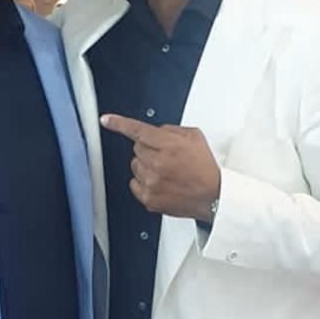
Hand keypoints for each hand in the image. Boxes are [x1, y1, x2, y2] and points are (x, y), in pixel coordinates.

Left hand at [100, 114, 220, 221]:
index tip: (106, 120)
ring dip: (146, 166)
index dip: (118, 123)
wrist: (214, 195)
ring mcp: (151, 182)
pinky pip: (134, 184)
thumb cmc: (205, 167)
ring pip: (134, 166)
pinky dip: (143, 182)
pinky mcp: (149, 198)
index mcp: (168, 145)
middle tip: (165, 157)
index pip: (137, 130)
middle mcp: (157, 163)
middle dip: (148, 149)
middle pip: (136, 148)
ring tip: (165, 172)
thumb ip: (171, 130)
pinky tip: (160, 183)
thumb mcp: (194, 137)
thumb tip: (155, 130)